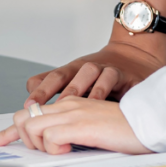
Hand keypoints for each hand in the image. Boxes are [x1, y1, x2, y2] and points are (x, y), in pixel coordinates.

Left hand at [0, 96, 150, 154]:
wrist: (152, 121)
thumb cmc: (128, 129)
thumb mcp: (93, 128)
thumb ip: (72, 132)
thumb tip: (56, 147)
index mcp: (68, 105)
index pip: (28, 115)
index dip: (7, 132)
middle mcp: (66, 105)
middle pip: (22, 119)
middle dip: (23, 139)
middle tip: (46, 150)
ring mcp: (71, 112)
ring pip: (31, 127)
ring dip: (41, 144)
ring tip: (64, 148)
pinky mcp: (79, 123)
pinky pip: (49, 137)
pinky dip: (54, 148)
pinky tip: (72, 148)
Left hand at [24, 39, 165, 105]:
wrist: (137, 58)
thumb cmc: (103, 77)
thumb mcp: (79, 82)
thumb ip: (55, 90)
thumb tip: (30, 104)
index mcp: (73, 71)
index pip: (52, 78)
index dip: (40, 91)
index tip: (28, 106)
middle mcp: (87, 68)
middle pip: (65, 74)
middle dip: (51, 91)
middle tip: (44, 108)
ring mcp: (106, 68)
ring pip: (89, 72)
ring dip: (79, 88)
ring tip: (71, 105)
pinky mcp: (126, 75)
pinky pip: (114, 79)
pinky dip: (106, 90)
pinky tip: (101, 104)